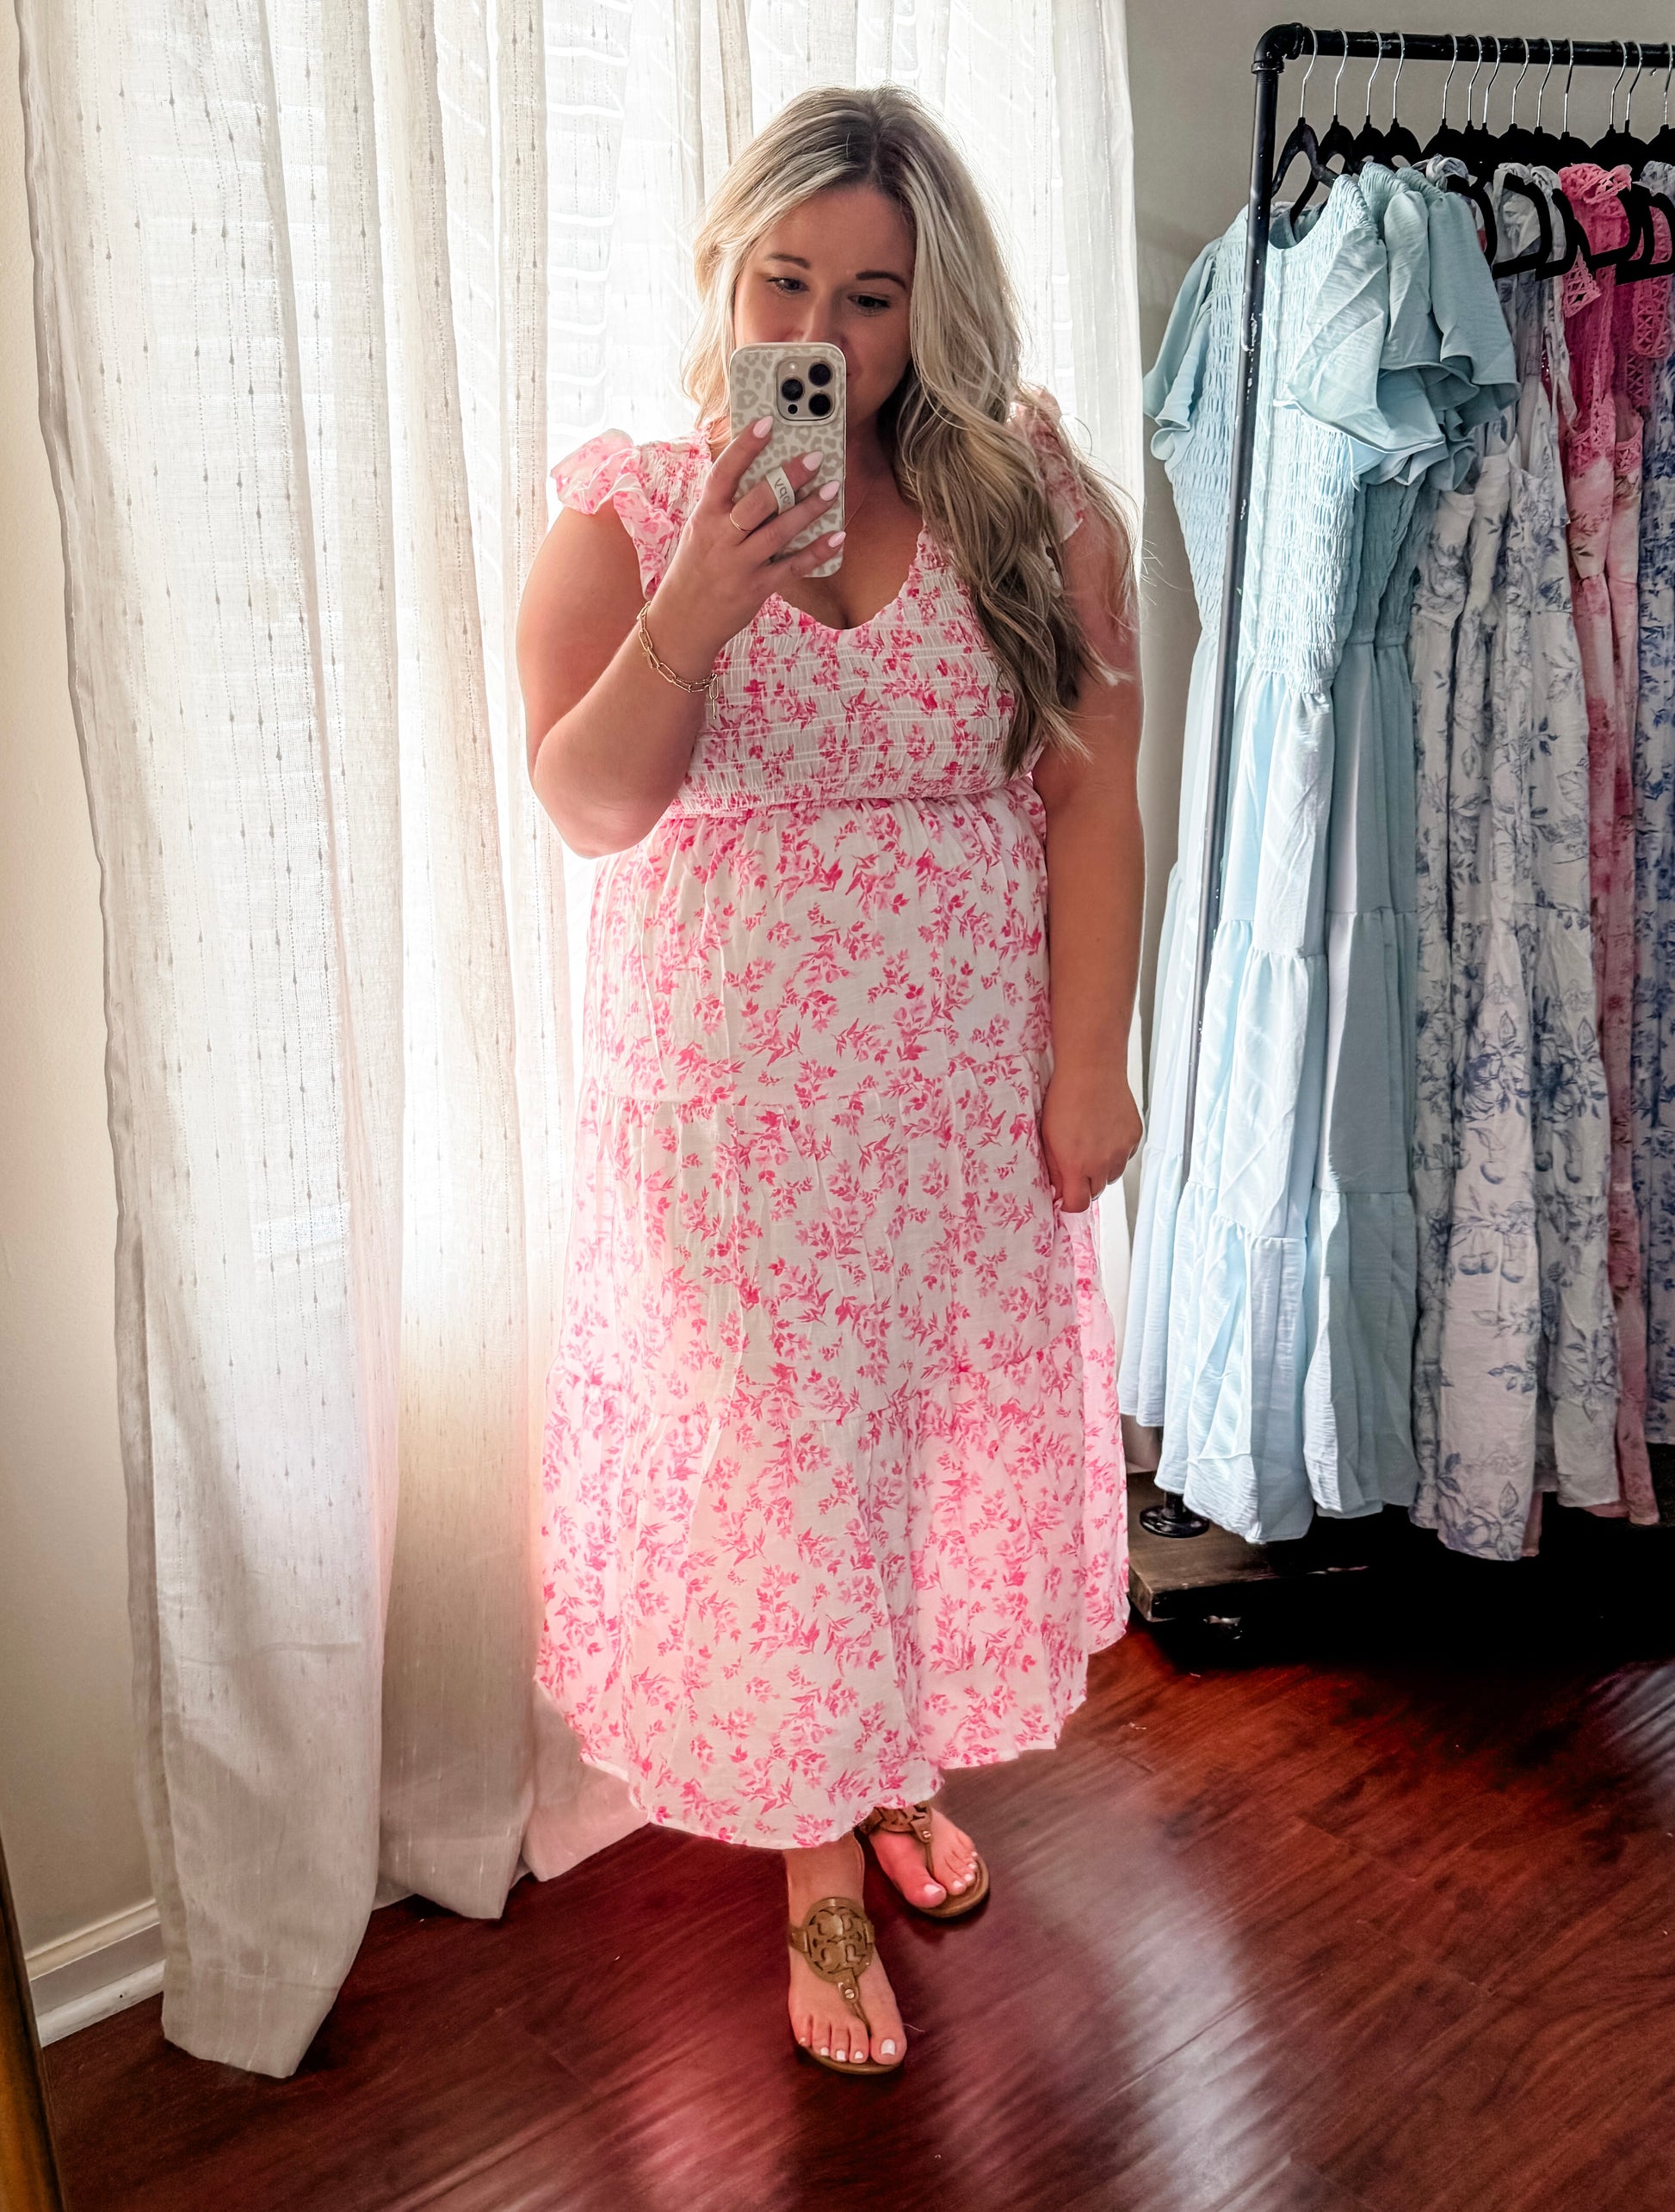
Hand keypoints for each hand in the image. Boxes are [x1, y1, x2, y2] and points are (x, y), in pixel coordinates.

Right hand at [648, 419, 842, 671]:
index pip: (723, 473)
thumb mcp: (701, 532)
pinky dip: (816, 551)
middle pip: (758, 500)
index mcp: (705, 516)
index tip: (767, 422)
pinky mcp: (756, 587)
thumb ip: (727, 509)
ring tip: (832, 490)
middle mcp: (722, 537)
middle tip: (815, 458)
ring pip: (778, 531)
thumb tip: (764, 479)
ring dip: (809, 510)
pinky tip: (837, 536)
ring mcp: (739, 563)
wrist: (681, 622)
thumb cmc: (695, 570)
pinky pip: (792, 567)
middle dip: (788, 477)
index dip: (744, 446)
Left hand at [1039, 1065, 1142, 1213]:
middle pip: (1096, 1192)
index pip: (1078, 1204)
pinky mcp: (1134, 1137)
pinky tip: (1105, 1131)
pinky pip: (1125, 1156)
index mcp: (1076, 1165)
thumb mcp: (1047, 1136)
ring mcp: (1122, 1150)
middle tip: (1076, 1164)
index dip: (1070, 1203)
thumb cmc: (1064, 1098)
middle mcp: (1102, 1163)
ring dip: (1102, 1168)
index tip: (1065, 1196)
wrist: (1092, 1069)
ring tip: (1091, 1143)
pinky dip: (1116, 1151)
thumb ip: (1054, 1168)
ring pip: (1112, 1175)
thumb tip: (1058, 1190)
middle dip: (1085, 1184)